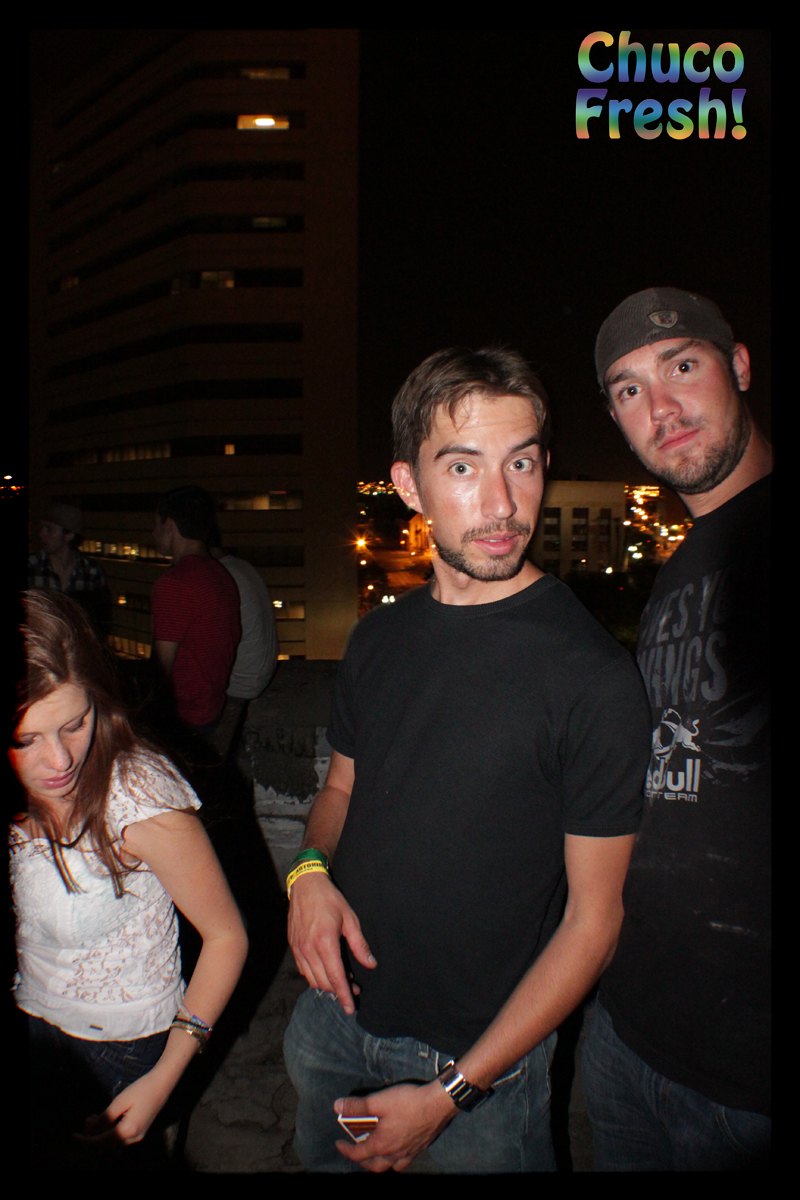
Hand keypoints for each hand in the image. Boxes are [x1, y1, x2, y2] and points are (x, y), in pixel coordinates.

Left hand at [78, 1069, 170, 1145]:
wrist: (163, 1084)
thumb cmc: (142, 1089)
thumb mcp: (120, 1101)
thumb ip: (105, 1117)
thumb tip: (91, 1131)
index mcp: (128, 1131)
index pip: (101, 1141)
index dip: (85, 1140)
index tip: (74, 1136)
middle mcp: (133, 1138)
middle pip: (106, 1145)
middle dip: (93, 1134)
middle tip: (87, 1119)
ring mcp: (138, 1136)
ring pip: (113, 1143)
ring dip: (101, 1133)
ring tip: (94, 1118)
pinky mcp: (139, 1132)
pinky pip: (120, 1138)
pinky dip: (110, 1132)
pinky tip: (106, 1119)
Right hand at [288, 871, 375, 1013]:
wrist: (305, 885)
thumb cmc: (330, 900)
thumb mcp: (350, 919)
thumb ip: (360, 945)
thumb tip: (370, 964)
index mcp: (325, 943)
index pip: (336, 977)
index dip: (344, 995)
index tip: (351, 1008)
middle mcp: (309, 949)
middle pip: (324, 982)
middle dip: (339, 991)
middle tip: (354, 988)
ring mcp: (299, 949)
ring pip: (312, 979)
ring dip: (327, 985)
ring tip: (342, 980)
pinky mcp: (294, 946)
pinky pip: (304, 970)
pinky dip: (315, 976)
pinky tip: (326, 971)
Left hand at [334, 1082, 456, 1172]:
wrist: (438, 1104)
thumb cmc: (407, 1102)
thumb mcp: (378, 1101)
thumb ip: (357, 1106)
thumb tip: (337, 1107)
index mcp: (382, 1145)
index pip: (358, 1154)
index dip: (345, 1150)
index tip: (338, 1144)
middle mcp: (394, 1154)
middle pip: (373, 1166)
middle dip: (361, 1161)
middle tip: (354, 1151)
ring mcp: (409, 1153)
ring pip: (390, 1167)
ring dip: (378, 1163)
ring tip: (374, 1155)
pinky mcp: (420, 1148)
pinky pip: (404, 1162)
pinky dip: (396, 1161)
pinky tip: (397, 1152)